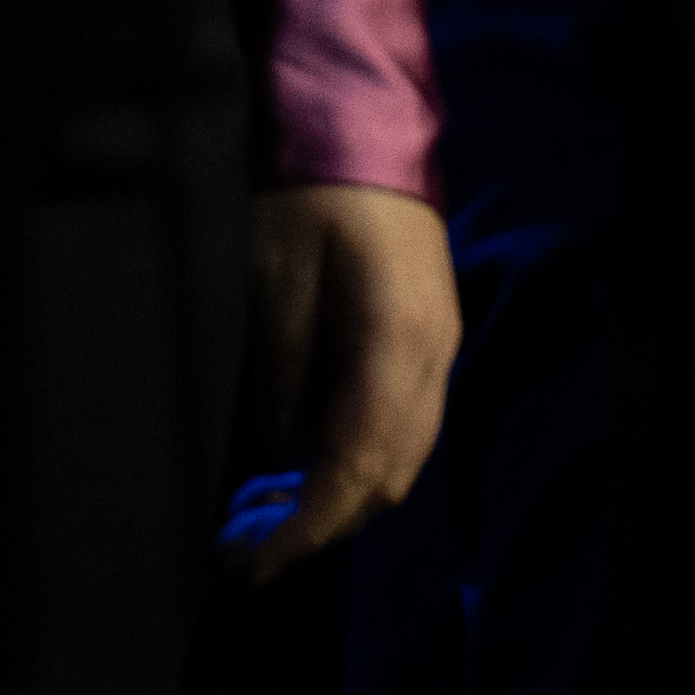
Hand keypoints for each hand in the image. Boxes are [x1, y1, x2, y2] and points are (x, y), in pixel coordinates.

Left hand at [235, 182, 459, 572]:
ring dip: (346, 497)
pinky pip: (403, 423)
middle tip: (254, 554)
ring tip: (276, 521)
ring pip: (406, 453)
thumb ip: (284, 377)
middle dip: (327, 523)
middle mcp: (434, 352)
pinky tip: (310, 466)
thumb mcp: (275, 287)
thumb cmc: (312, 200)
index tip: (256, 563)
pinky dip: (360, 461)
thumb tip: (286, 451)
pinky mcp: (428, 337)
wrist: (367, 131)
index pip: (361, 465)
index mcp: (399, 342)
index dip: (310, 525)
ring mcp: (440, 343)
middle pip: (394, 472)